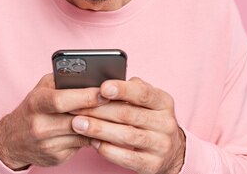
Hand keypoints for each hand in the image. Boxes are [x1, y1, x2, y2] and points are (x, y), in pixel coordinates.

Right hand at [0, 73, 108, 169]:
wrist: (12, 140)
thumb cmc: (33, 107)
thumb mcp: (43, 88)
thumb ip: (64, 80)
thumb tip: (93, 75)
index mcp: (37, 102)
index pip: (63, 100)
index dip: (87, 96)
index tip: (106, 91)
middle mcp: (40, 125)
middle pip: (77, 119)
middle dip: (100, 111)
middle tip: (120, 103)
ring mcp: (48, 144)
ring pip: (84, 134)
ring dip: (101, 125)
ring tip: (117, 115)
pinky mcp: (56, 157)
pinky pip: (82, 145)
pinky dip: (93, 136)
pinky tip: (103, 129)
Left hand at [70, 77, 185, 173]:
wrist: (171, 152)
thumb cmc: (149, 119)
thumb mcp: (148, 101)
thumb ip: (131, 89)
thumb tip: (105, 81)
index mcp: (163, 102)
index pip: (143, 93)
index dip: (122, 90)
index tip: (102, 87)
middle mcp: (165, 123)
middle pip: (128, 114)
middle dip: (98, 110)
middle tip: (75, 108)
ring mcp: (161, 145)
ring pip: (125, 136)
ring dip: (98, 129)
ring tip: (78, 124)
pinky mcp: (153, 165)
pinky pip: (126, 158)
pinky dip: (107, 149)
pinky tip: (92, 142)